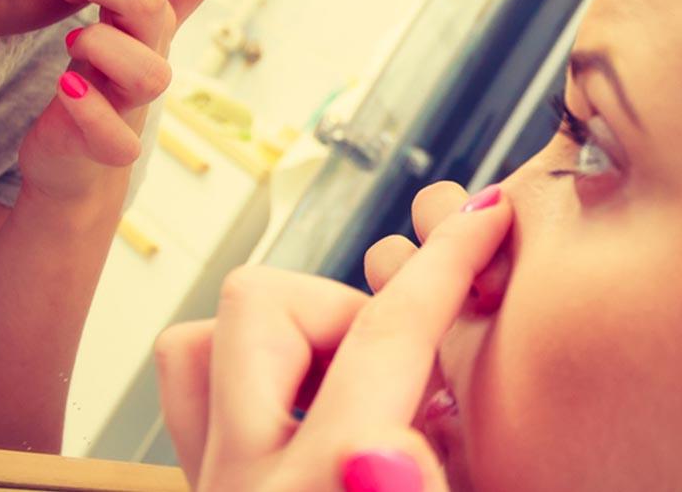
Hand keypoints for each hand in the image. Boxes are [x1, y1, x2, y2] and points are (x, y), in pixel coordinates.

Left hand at [6, 0, 250, 201]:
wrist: (78, 161)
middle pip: (151, 6)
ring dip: (107, 47)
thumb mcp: (127, 24)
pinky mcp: (109, 149)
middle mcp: (146, 53)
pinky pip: (116, 138)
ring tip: (74, 41)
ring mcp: (131, 104)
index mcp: (143, 15)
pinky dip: (94, 112)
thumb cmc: (100, 81)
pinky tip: (68, 87)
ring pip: (148, 75)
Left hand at [155, 187, 511, 490]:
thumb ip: (410, 488)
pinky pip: (197, 389)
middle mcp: (239, 479)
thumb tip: (395, 440)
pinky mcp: (197, 486)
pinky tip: (321, 416)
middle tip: (416, 372)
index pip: (382, 343)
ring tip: (363, 394)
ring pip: (204, 336)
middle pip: (259, 301)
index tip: (484, 217)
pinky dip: (259, 375)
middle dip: (351, 304)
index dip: (445, 266)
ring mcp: (207, 480)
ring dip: (295, 335)